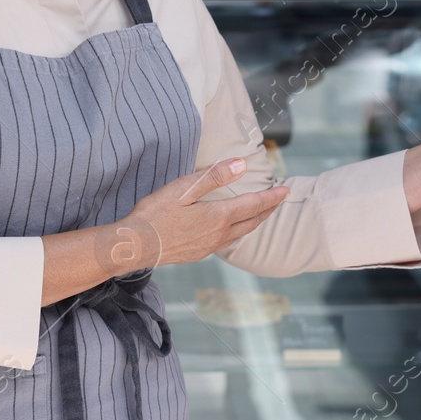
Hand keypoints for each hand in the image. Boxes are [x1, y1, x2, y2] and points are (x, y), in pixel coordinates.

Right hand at [100, 158, 287, 274]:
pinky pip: (226, 242)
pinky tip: (231, 230)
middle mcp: (218, 235)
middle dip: (268, 210)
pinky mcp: (197, 254)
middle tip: (279, 200)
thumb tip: (241, 165)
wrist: (133, 246)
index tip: (286, 190)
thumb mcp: (184, 188)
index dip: (271, 197)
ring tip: (261, 213)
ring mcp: (208, 247)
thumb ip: (214, 176)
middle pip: (252, 221)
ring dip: (254, 222)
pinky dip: (237, 232)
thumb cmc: (154, 214)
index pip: (253, 204)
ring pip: (240, 234)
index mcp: (218, 216)